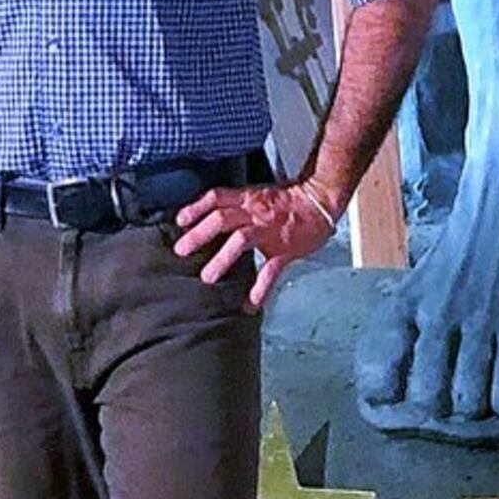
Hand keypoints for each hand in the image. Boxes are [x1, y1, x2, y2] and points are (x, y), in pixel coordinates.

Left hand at [172, 178, 340, 307]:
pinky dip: (260, 289)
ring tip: (207, 277)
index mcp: (248, 198)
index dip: (196, 208)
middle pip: (222, 219)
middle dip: (200, 234)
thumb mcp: (258, 194)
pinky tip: (250, 304)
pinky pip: (270, 271)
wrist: (319, 201)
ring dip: (222, 259)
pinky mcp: (284, 250)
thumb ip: (236, 206)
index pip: (217, 198)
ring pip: (241, 240)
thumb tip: (212, 217)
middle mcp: (255, 213)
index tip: (180, 221)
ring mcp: (269, 231)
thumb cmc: (288, 199)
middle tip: (181, 250)